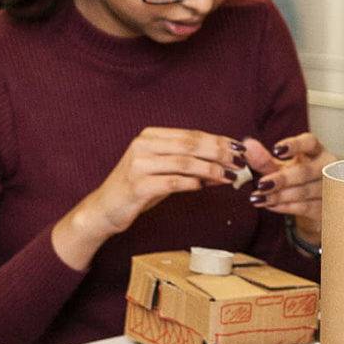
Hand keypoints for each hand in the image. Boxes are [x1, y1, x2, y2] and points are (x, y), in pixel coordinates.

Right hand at [61, 128, 244, 266]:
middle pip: (190, 145)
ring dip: (210, 169)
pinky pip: (172, 182)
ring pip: (184, 163)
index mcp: (151, 136)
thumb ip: (189, 165)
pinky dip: (192, 184)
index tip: (238, 148)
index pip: (191, 135)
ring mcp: (139, 165)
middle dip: (218, 153)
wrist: (104, 208)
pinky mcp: (138, 185)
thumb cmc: (138, 189)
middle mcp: (143, 146)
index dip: (218, 140)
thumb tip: (224, 166)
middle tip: (239, 162)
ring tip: (228, 176)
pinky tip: (204, 186)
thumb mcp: (163, 171)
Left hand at [245, 133, 331, 243]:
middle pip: (306, 171)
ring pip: (304, 192)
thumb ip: (264, 160)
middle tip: (260, 184)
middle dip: (282, 179)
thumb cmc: (299, 181)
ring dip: (279, 195)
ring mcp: (330, 189)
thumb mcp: (282, 168)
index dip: (294, 145)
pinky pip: (306, 207)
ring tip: (258, 198)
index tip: (276, 150)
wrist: (320, 206)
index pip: (310, 143)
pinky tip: (270, 206)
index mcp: (317, 152)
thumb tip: (247, 147)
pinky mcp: (328, 208)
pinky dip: (286, 207)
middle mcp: (327, 168)